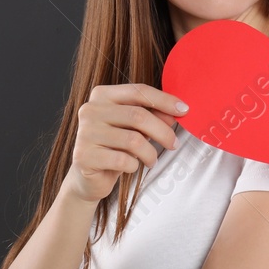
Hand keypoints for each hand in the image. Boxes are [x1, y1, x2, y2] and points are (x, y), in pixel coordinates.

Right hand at [67, 83, 187, 203]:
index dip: (164, 100)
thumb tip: (177, 111)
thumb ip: (152, 116)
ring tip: (152, 160)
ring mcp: (85, 132)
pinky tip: (131, 167)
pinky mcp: (84, 156)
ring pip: (133, 140)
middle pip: (138, 116)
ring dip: (150, 153)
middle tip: (174, 144)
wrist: (88, 177)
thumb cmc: (114, 147)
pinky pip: (122, 160)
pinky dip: (134, 166)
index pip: (138, 91)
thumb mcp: (135, 128)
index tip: (184, 110)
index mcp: (102, 95)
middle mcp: (90, 110)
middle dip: (163, 132)